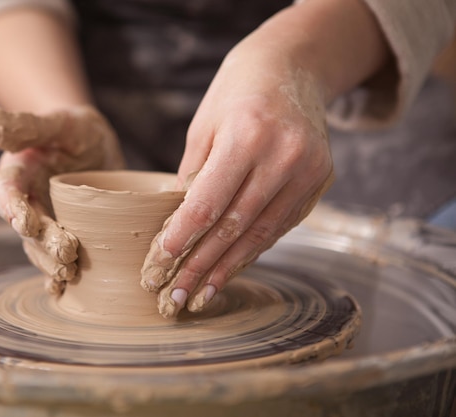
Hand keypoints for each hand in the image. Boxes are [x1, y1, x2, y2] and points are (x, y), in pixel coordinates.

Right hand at [0, 106, 124, 292]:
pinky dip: (57, 273)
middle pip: (27, 227)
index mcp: (17, 174)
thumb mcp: (56, 122)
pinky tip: (65, 289)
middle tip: (65, 253)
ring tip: (69, 273)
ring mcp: (44, 220)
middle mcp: (25, 202)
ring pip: (39, 247)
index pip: (8, 191)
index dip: (13, 208)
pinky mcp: (64, 232)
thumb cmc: (72, 129)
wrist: (92, 143)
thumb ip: (24, 125)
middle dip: (43, 242)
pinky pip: (54, 257)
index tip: (24, 222)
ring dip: (50, 262)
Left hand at [140, 40, 333, 317]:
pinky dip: (252, 251)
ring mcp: (309, 171)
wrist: (294, 67)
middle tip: (175, 297)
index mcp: (247, 136)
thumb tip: (178, 228)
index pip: (208, 204)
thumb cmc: (236, 94)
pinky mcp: (320, 182)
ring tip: (201, 295)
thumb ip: (193, 177)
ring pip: (261, 234)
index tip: (158, 267)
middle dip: (200, 267)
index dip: (181, 239)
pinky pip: (280, 226)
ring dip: (227, 269)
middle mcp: (284, 156)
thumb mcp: (204, 126)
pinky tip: (231, 270)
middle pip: (234, 228)